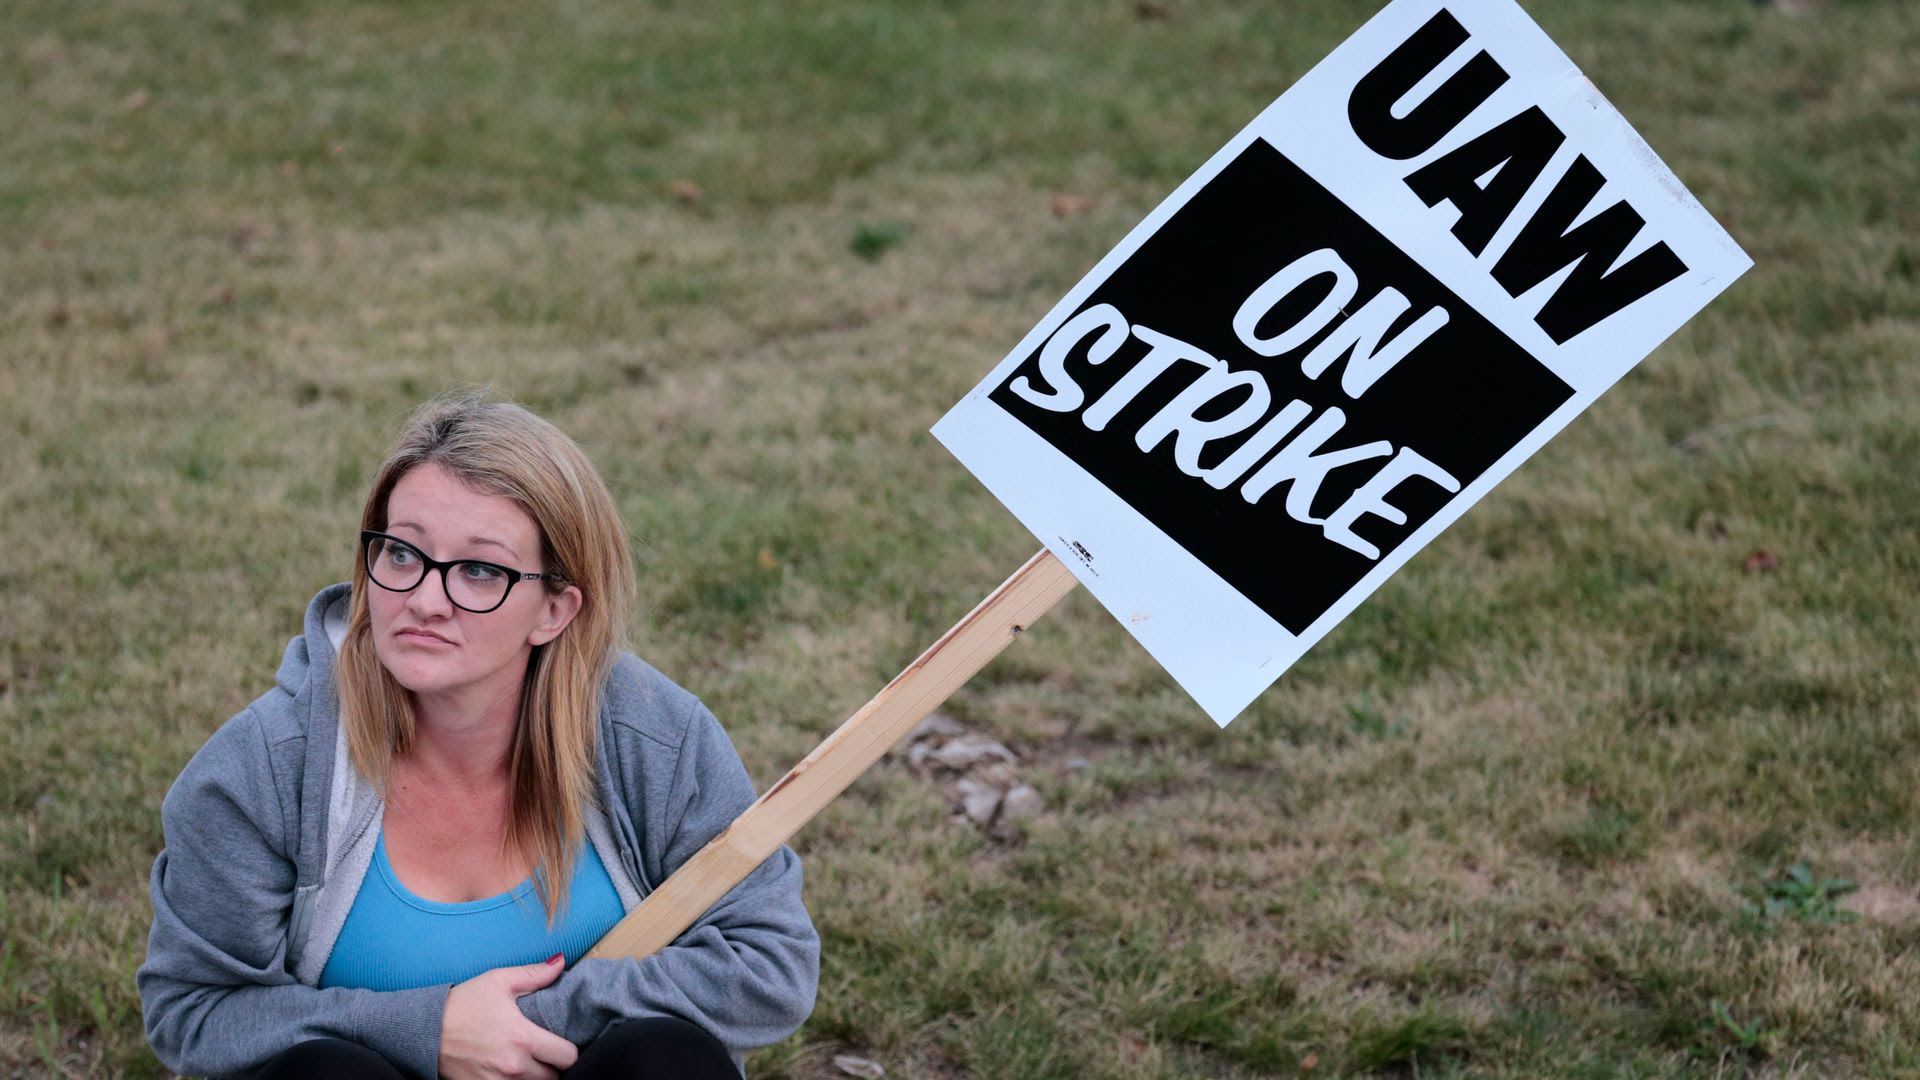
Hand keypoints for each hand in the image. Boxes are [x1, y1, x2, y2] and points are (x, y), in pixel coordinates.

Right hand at [437, 954, 579, 1079]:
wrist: (424, 1030)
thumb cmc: (462, 1004)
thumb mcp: (499, 981)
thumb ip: (535, 974)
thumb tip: (561, 961)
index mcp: (523, 1039)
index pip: (568, 1057)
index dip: (569, 1051)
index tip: (562, 1044)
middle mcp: (513, 1067)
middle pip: (553, 1078)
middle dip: (552, 1066)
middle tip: (544, 1053)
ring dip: (535, 1077)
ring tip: (528, 1062)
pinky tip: (509, 1072)